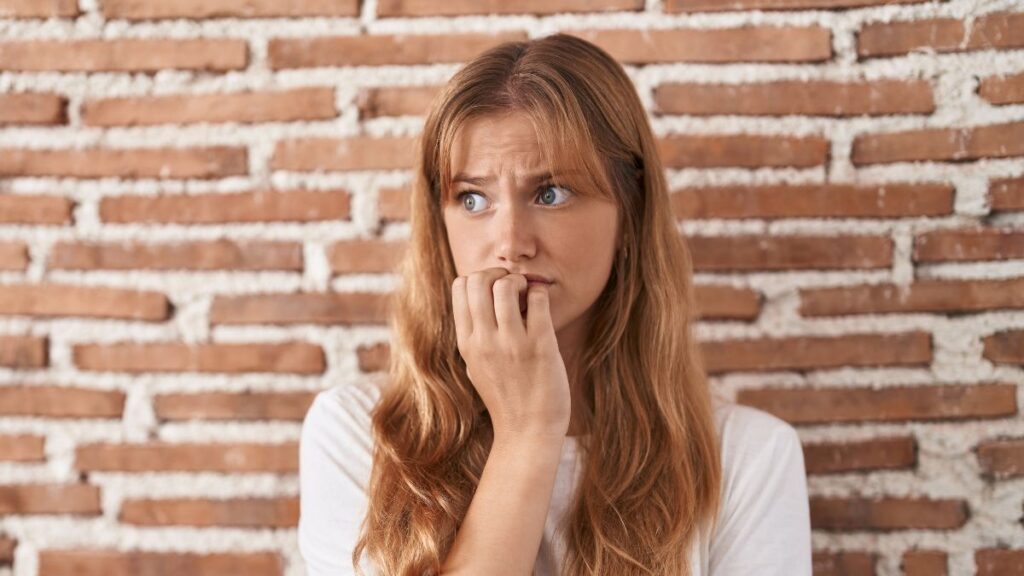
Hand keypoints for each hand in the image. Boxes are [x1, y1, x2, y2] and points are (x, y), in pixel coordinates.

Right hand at [451, 267, 570, 439]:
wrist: (528, 432)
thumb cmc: (506, 398)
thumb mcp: (475, 367)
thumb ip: (474, 337)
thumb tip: (480, 304)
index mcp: (466, 343)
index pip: (460, 287)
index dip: (479, 278)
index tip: (495, 291)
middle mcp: (484, 340)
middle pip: (478, 280)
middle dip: (498, 273)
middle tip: (514, 287)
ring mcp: (511, 343)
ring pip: (505, 284)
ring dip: (520, 281)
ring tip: (529, 296)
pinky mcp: (540, 346)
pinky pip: (538, 299)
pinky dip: (541, 293)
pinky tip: (543, 306)